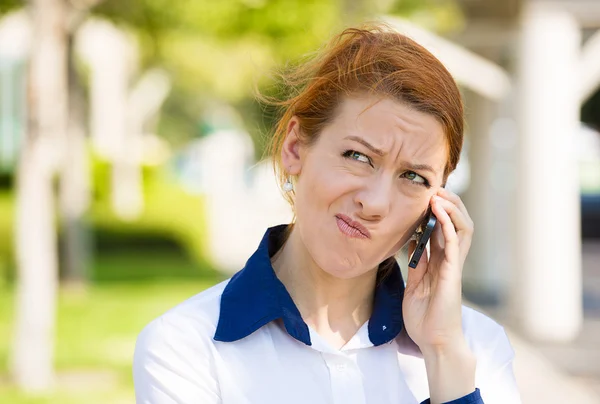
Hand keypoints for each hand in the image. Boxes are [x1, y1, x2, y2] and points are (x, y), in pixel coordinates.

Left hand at [402, 188, 475, 401]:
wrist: (433, 341)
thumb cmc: (425, 316)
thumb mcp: (415, 284)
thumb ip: (416, 263)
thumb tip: (411, 241)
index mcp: (441, 261)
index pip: (443, 227)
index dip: (437, 209)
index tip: (424, 193)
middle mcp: (451, 260)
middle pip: (457, 222)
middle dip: (448, 203)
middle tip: (434, 187)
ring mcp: (454, 265)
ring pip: (462, 228)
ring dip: (451, 208)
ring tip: (438, 193)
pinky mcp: (453, 273)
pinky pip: (455, 243)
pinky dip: (448, 224)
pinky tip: (438, 210)